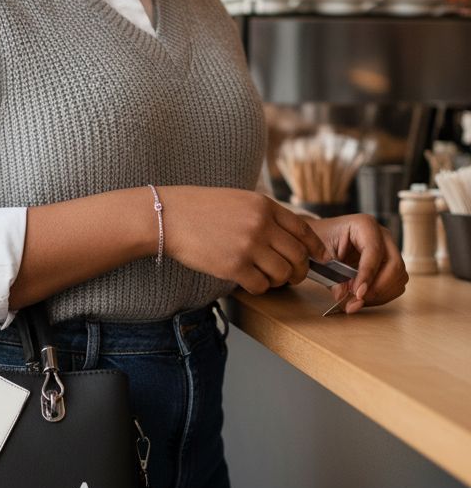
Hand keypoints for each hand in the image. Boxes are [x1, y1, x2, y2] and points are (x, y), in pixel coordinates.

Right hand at [162, 187, 328, 294]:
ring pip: (282, 273)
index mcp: (264, 206)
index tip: (320, 258)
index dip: (315, 248)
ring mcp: (248, 246)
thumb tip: (288, 236)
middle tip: (294, 276)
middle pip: (297, 255)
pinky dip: (260, 287)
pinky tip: (250, 281)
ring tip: (269, 279)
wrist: (168, 217)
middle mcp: (261, 225)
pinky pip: (260, 285)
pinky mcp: (233, 266)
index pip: (303, 230)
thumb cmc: (200, 208)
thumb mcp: (239, 200)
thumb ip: (263, 214)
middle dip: (300, 270)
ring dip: (280, 281)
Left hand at [305, 213, 408, 313]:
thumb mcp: (321, 258)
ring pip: (399, 277)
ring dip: (381, 293)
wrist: (321, 237)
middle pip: (395, 265)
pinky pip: (397, 284)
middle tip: (358, 298)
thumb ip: (334, 279)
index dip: (368, 275)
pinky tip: (364, 297)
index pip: (374, 251)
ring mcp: (390, 249)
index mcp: (364, 225)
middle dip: (378, 287)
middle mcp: (382, 236)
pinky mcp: (391, 263)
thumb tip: (346, 300)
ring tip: (357, 299)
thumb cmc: (321, 242)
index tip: (358, 293)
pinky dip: (383, 295)